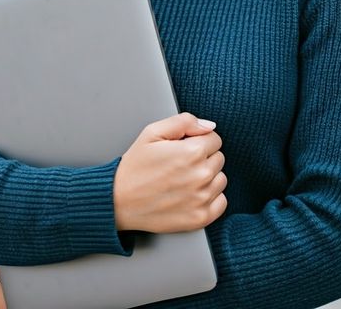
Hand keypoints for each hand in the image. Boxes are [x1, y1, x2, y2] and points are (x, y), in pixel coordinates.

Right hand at [114, 112, 226, 232]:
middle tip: (180, 164)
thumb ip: (184, 122)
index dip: (198, 140)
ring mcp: (202, 199)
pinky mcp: (200, 218)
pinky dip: (210, 198)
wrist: (119, 201)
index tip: (183, 147)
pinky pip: (221, 202)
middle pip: (219, 158)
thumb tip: (209, 126)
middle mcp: (201, 175)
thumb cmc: (135, 166)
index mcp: (192, 152)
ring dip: (208, 177)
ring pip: (221, 179)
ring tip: (183, 179)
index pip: (214, 139)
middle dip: (203, 157)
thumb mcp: (152, 132)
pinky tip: (191, 194)